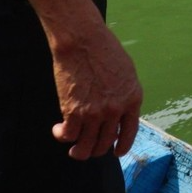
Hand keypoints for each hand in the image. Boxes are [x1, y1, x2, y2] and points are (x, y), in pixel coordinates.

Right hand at [49, 23, 143, 159]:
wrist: (82, 40)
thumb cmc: (103, 49)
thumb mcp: (126, 72)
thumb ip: (124, 94)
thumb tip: (118, 112)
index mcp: (132, 99)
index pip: (129, 133)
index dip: (121, 146)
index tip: (115, 152)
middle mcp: (115, 111)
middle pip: (105, 143)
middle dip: (96, 149)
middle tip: (87, 145)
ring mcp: (94, 114)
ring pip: (85, 147)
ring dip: (78, 151)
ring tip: (72, 147)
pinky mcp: (73, 112)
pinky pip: (68, 136)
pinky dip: (62, 136)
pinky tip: (58, 129)